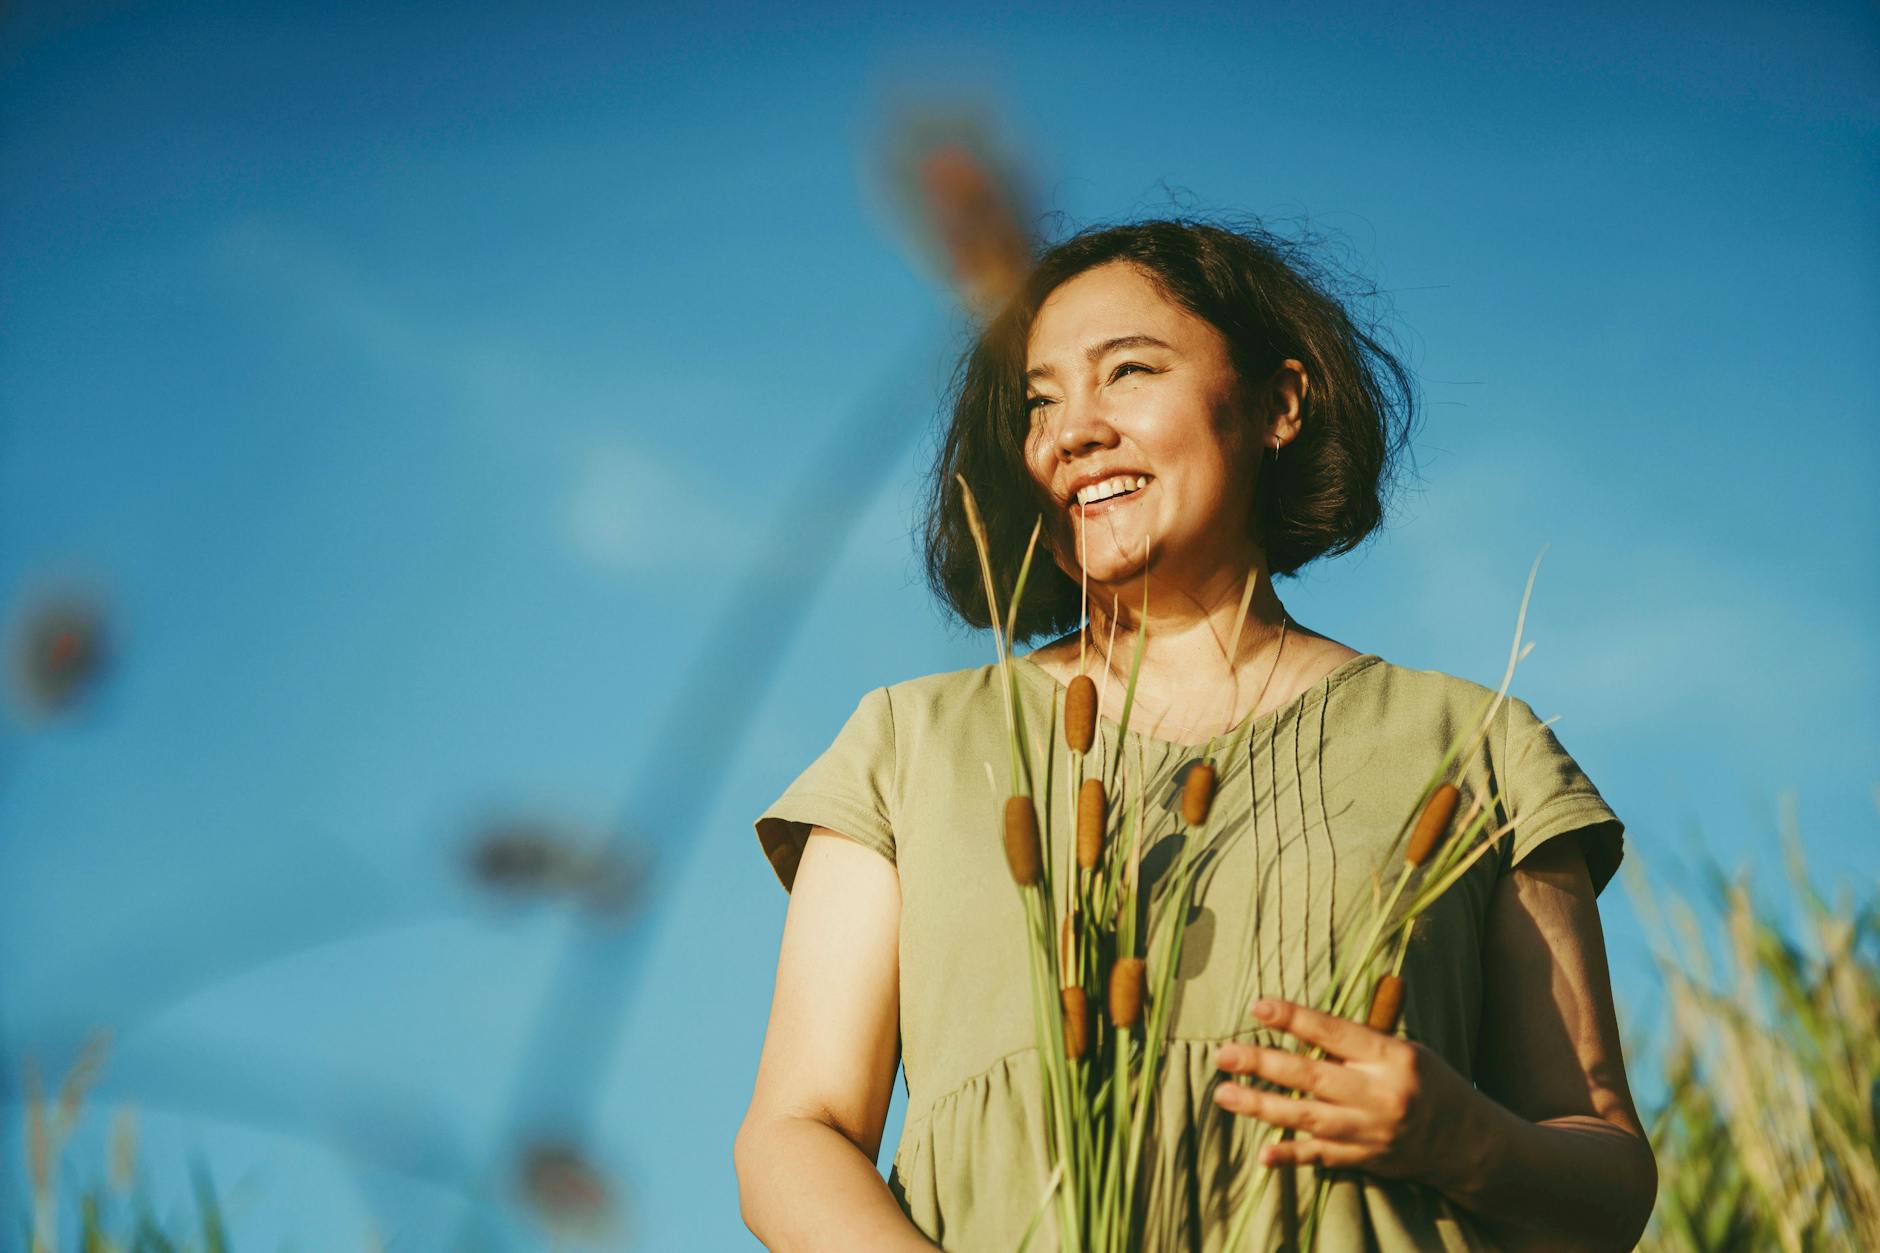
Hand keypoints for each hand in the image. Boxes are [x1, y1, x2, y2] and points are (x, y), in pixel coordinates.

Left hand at [1210, 998, 1481, 1186]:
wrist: (1468, 1142)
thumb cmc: (1430, 1083)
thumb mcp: (1405, 1051)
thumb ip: (1358, 1043)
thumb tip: (1300, 1026)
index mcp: (1392, 1057)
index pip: (1334, 1033)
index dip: (1294, 1018)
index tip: (1258, 1007)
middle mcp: (1380, 1094)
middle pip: (1311, 1076)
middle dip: (1262, 1064)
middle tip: (1223, 1055)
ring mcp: (1371, 1131)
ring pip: (1307, 1117)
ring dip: (1261, 1107)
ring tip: (1224, 1094)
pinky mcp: (1366, 1159)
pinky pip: (1321, 1157)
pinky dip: (1291, 1156)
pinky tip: (1263, 1154)